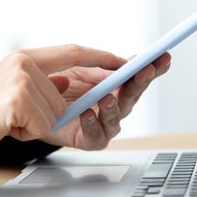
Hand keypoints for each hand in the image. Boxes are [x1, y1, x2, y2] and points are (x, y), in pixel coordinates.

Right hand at [0, 45, 125, 164]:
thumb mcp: (17, 91)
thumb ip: (44, 82)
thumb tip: (68, 82)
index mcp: (26, 57)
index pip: (73, 51)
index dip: (99, 57)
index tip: (121, 61)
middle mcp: (24, 63)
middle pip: (66, 88)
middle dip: (64, 104)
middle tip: (56, 109)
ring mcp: (21, 79)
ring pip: (58, 109)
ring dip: (40, 123)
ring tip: (14, 121)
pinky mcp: (19, 98)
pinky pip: (45, 122)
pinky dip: (31, 131)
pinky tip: (11, 127)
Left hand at [40, 52, 170, 149]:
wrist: (33, 105)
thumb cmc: (58, 84)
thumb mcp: (78, 65)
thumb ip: (100, 63)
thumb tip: (123, 62)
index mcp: (115, 85)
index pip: (139, 75)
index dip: (154, 66)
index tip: (163, 56)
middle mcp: (114, 104)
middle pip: (133, 94)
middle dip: (141, 81)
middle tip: (146, 70)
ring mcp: (103, 122)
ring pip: (117, 116)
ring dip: (114, 106)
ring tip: (107, 97)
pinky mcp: (89, 139)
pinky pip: (96, 135)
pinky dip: (92, 124)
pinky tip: (87, 113)